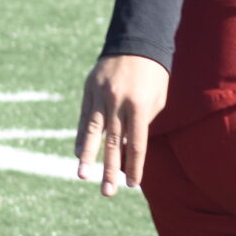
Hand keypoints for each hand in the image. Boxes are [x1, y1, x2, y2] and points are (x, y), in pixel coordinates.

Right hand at [75, 52, 168, 195]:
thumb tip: (127, 149)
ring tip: (82, 176)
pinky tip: (78, 153)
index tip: (132, 185)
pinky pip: (84, 117)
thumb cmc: (153, 77)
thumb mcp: (156, 100)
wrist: (136, 43)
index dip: (135, 166)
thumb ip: (142, 124)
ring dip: (87, 156)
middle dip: (109, 170)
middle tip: (107, 192)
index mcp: (139, 107)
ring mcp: (101, 96)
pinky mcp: (89, 90)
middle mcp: (118, 103)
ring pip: (94, 131)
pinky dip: (82, 136)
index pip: (137, 144)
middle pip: (114, 143)